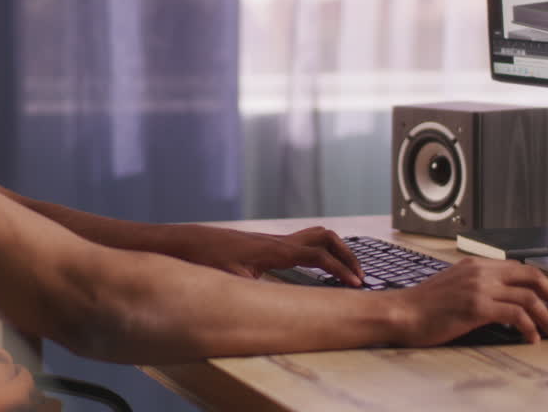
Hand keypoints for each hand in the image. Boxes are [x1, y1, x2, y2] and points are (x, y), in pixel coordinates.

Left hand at [175, 225, 363, 286]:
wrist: (187, 242)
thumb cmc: (206, 259)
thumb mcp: (231, 281)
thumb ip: (253, 293)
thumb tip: (271, 313)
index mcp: (276, 251)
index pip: (319, 254)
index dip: (340, 269)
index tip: (356, 284)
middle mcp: (278, 242)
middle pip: (326, 238)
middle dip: (347, 255)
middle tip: (360, 276)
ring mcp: (274, 241)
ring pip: (316, 236)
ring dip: (336, 250)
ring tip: (347, 271)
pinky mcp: (268, 245)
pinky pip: (303, 243)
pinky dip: (320, 252)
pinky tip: (319, 268)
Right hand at [392, 257, 547, 344]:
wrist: (402, 312)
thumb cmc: (424, 305)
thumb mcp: (454, 286)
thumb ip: (478, 286)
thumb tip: (503, 301)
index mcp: (476, 264)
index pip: (519, 267)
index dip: (542, 282)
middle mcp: (480, 272)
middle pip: (530, 276)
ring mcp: (479, 288)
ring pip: (527, 297)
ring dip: (545, 316)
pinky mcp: (476, 307)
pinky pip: (514, 314)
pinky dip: (529, 327)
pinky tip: (531, 337)